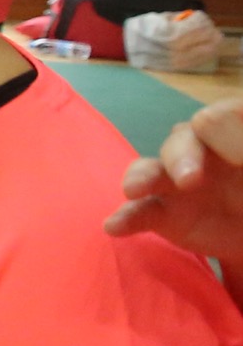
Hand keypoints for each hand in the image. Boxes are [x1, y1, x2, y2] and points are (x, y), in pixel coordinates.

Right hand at [107, 98, 242, 262]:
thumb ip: (241, 146)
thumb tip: (215, 127)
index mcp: (228, 133)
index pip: (219, 119)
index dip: (225, 132)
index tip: (239, 159)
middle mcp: (199, 150)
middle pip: (180, 141)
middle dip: (181, 157)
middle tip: (190, 180)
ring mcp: (176, 182)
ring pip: (150, 170)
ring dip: (142, 178)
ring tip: (134, 191)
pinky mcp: (162, 214)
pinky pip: (139, 212)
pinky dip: (125, 217)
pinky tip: (116, 226)